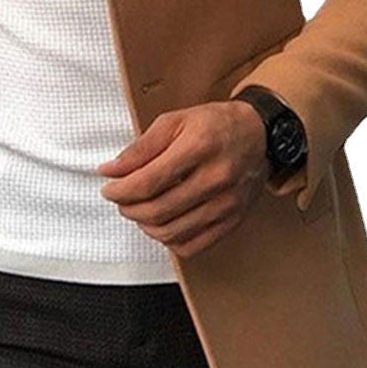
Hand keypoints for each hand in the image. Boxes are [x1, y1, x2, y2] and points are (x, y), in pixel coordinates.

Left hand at [96, 100, 269, 258]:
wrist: (258, 134)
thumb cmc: (215, 124)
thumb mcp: (174, 121)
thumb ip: (141, 148)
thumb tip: (111, 170)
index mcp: (199, 147)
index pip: (148, 182)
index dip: (120, 190)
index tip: (108, 188)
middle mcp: (217, 177)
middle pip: (157, 210)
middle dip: (128, 208)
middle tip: (120, 199)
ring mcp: (227, 203)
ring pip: (172, 232)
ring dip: (145, 225)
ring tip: (139, 210)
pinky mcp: (233, 220)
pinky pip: (193, 245)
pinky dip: (170, 240)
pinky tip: (164, 223)